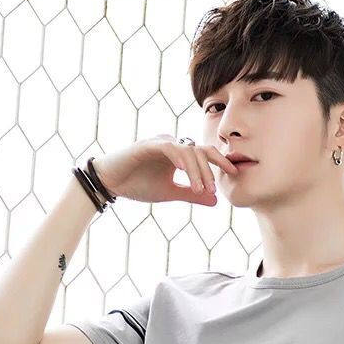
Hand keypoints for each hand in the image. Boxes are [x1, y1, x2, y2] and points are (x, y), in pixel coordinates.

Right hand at [91, 134, 238, 205]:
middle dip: (210, 169)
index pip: (205, 154)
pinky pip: (169, 147)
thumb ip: (191, 195)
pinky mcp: (148, 145)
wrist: (110, 183)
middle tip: (213, 189)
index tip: (233, 174)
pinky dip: (179, 158)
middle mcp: (173, 144)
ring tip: (199, 189)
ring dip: (196, 171)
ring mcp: (161, 142)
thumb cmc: (137, 185)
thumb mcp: (169, 193)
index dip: (220, 162)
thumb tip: (215, 201)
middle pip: (200, 150)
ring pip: (188, 150)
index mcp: (179, 154)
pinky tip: (184, 172)